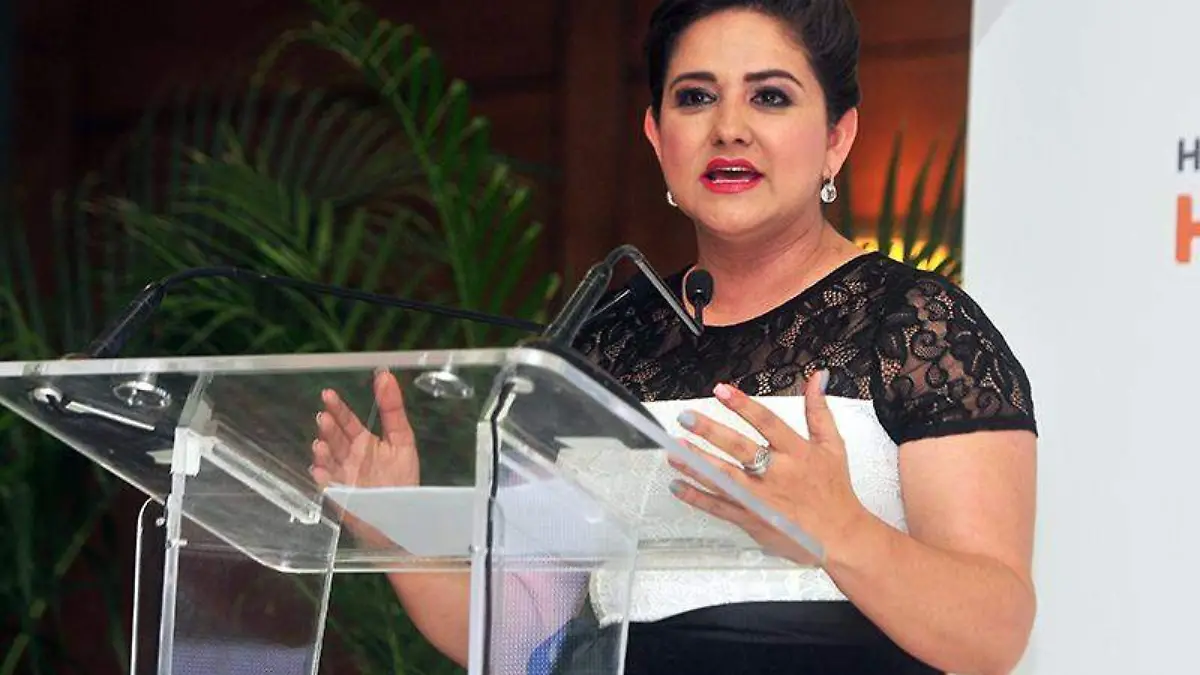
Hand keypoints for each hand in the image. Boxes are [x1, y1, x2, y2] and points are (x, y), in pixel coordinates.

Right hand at [310, 369, 420, 547]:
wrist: (407, 515)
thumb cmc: (404, 478)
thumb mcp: (402, 438)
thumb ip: (392, 408)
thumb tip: (385, 375)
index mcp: (363, 442)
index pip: (346, 422)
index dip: (337, 408)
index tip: (328, 394)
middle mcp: (349, 458)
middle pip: (335, 439)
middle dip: (328, 429)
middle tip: (324, 417)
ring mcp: (343, 478)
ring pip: (328, 461)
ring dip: (322, 453)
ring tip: (320, 443)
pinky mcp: (343, 498)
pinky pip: (330, 488)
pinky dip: (324, 479)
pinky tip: (319, 471)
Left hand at [667, 371, 867, 565]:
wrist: (840, 536)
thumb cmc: (834, 491)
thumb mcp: (832, 446)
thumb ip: (818, 410)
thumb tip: (816, 378)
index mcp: (796, 453)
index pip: (767, 422)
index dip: (743, 406)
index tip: (721, 391)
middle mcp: (777, 474)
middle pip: (740, 448)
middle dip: (711, 432)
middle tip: (687, 418)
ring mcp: (762, 498)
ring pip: (724, 478)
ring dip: (697, 463)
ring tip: (674, 449)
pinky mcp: (752, 519)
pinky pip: (719, 507)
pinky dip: (697, 497)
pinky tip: (678, 485)